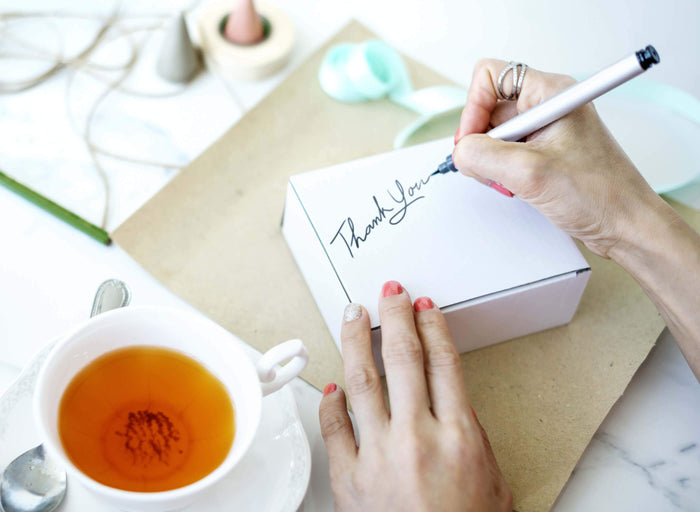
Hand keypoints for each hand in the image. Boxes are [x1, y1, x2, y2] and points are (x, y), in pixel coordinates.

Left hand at [319, 281, 511, 511]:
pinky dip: (331, 401)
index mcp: (458, 436)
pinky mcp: (348, 477)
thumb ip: (471, 437)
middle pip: (403, 358)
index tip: (424, 306)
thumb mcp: (492, 483)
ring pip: (361, 379)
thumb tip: (451, 405)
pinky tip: (333, 384)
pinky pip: (334, 427)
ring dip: (355, 339)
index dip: (432, 326)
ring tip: (353, 314)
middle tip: (389, 292)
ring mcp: (378, 454)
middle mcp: (417, 436)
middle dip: (395, 316)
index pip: (443, 362)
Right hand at [453, 58, 668, 258]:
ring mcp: (546, 130)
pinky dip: (501, 172)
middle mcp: (547, 106)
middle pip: (488, 109)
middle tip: (493, 169)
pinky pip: (505, 153)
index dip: (473, 108)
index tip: (472, 141)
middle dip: (481, 142)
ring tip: (510, 182)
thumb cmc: (599, 195)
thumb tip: (460, 151)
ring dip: (491, 161)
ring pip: (494, 135)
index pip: (490, 77)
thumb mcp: (529, 173)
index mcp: (550, 93)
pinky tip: (516, 187)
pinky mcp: (544, 152)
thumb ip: (483, 155)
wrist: (626, 226)